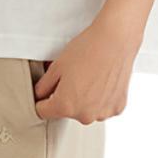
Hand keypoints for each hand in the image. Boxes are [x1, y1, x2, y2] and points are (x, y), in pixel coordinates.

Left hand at [33, 6, 143, 123]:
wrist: (115, 41)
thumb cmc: (86, 50)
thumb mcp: (56, 66)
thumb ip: (43, 86)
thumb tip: (40, 95)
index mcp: (65, 106)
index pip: (43, 112)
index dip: (42, 99)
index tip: (47, 89)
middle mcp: (85, 116)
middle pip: (67, 111)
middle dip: (66, 97)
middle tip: (72, 76)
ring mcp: (103, 113)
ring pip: (85, 110)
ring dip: (84, 99)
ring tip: (89, 76)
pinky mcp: (117, 108)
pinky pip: (102, 107)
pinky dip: (100, 97)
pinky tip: (102, 79)